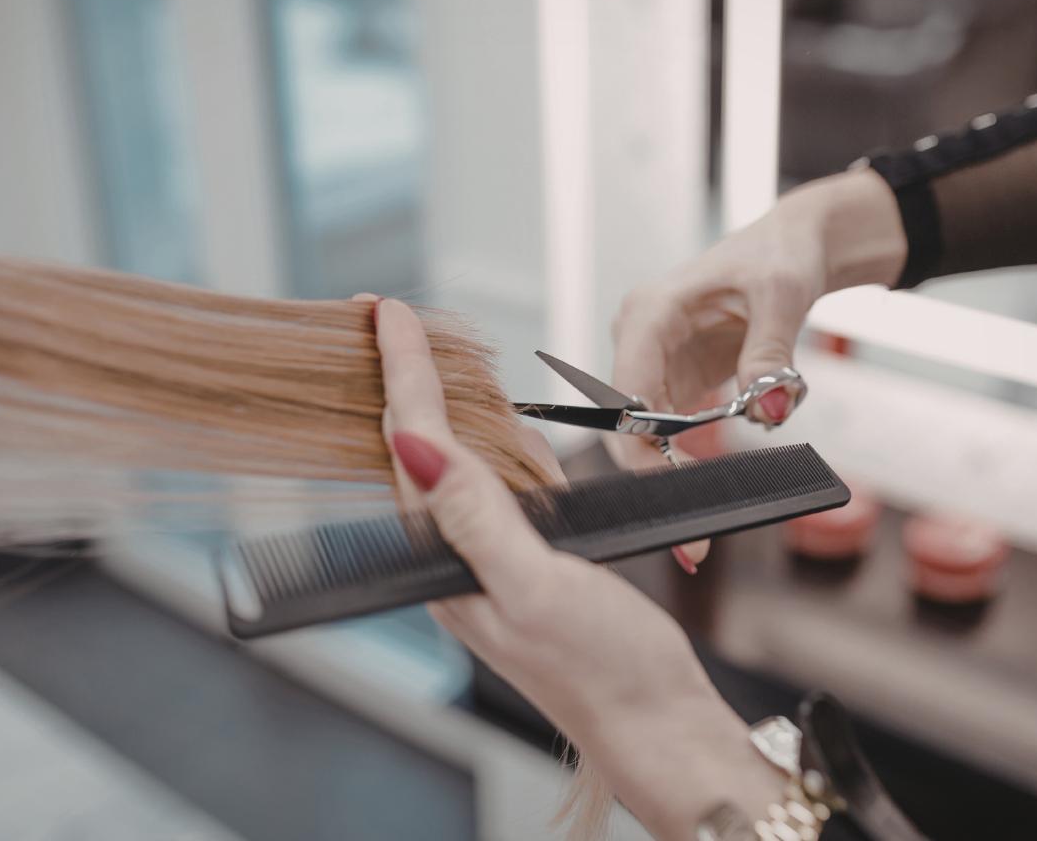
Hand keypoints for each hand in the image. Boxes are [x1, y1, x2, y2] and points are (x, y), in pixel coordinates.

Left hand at [369, 296, 782, 840]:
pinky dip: (489, 442)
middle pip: (414, 446)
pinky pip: (494, 486)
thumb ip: (477, 517)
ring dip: (435, 403)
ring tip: (416, 350)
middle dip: (399, 376)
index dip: (403, 370)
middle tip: (384, 316)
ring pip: (453, 462)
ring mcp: (488, 558)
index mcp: (449, 560)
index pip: (413, 444)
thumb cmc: (602, 670)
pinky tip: (492, 427)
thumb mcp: (538, 587)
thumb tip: (417, 449)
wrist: (653, 723)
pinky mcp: (524, 560)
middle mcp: (457, 557)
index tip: (390, 313)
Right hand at [606, 170, 905, 565]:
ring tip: (702, 535)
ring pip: (648, 435)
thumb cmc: (781, 254)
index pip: (626, 395)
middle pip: (629, 425)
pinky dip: (690, 463)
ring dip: (675, 478)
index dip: (641, 451)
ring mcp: (654, 361)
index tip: (674, 495)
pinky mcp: (675, 379)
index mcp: (650, 313)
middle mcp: (640, 339)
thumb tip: (768, 408)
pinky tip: (712, 492)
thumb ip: (770, 353)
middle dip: (657, 482)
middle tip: (693, 543)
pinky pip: (672, 431)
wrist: (794, 244)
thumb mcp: (783, 295)